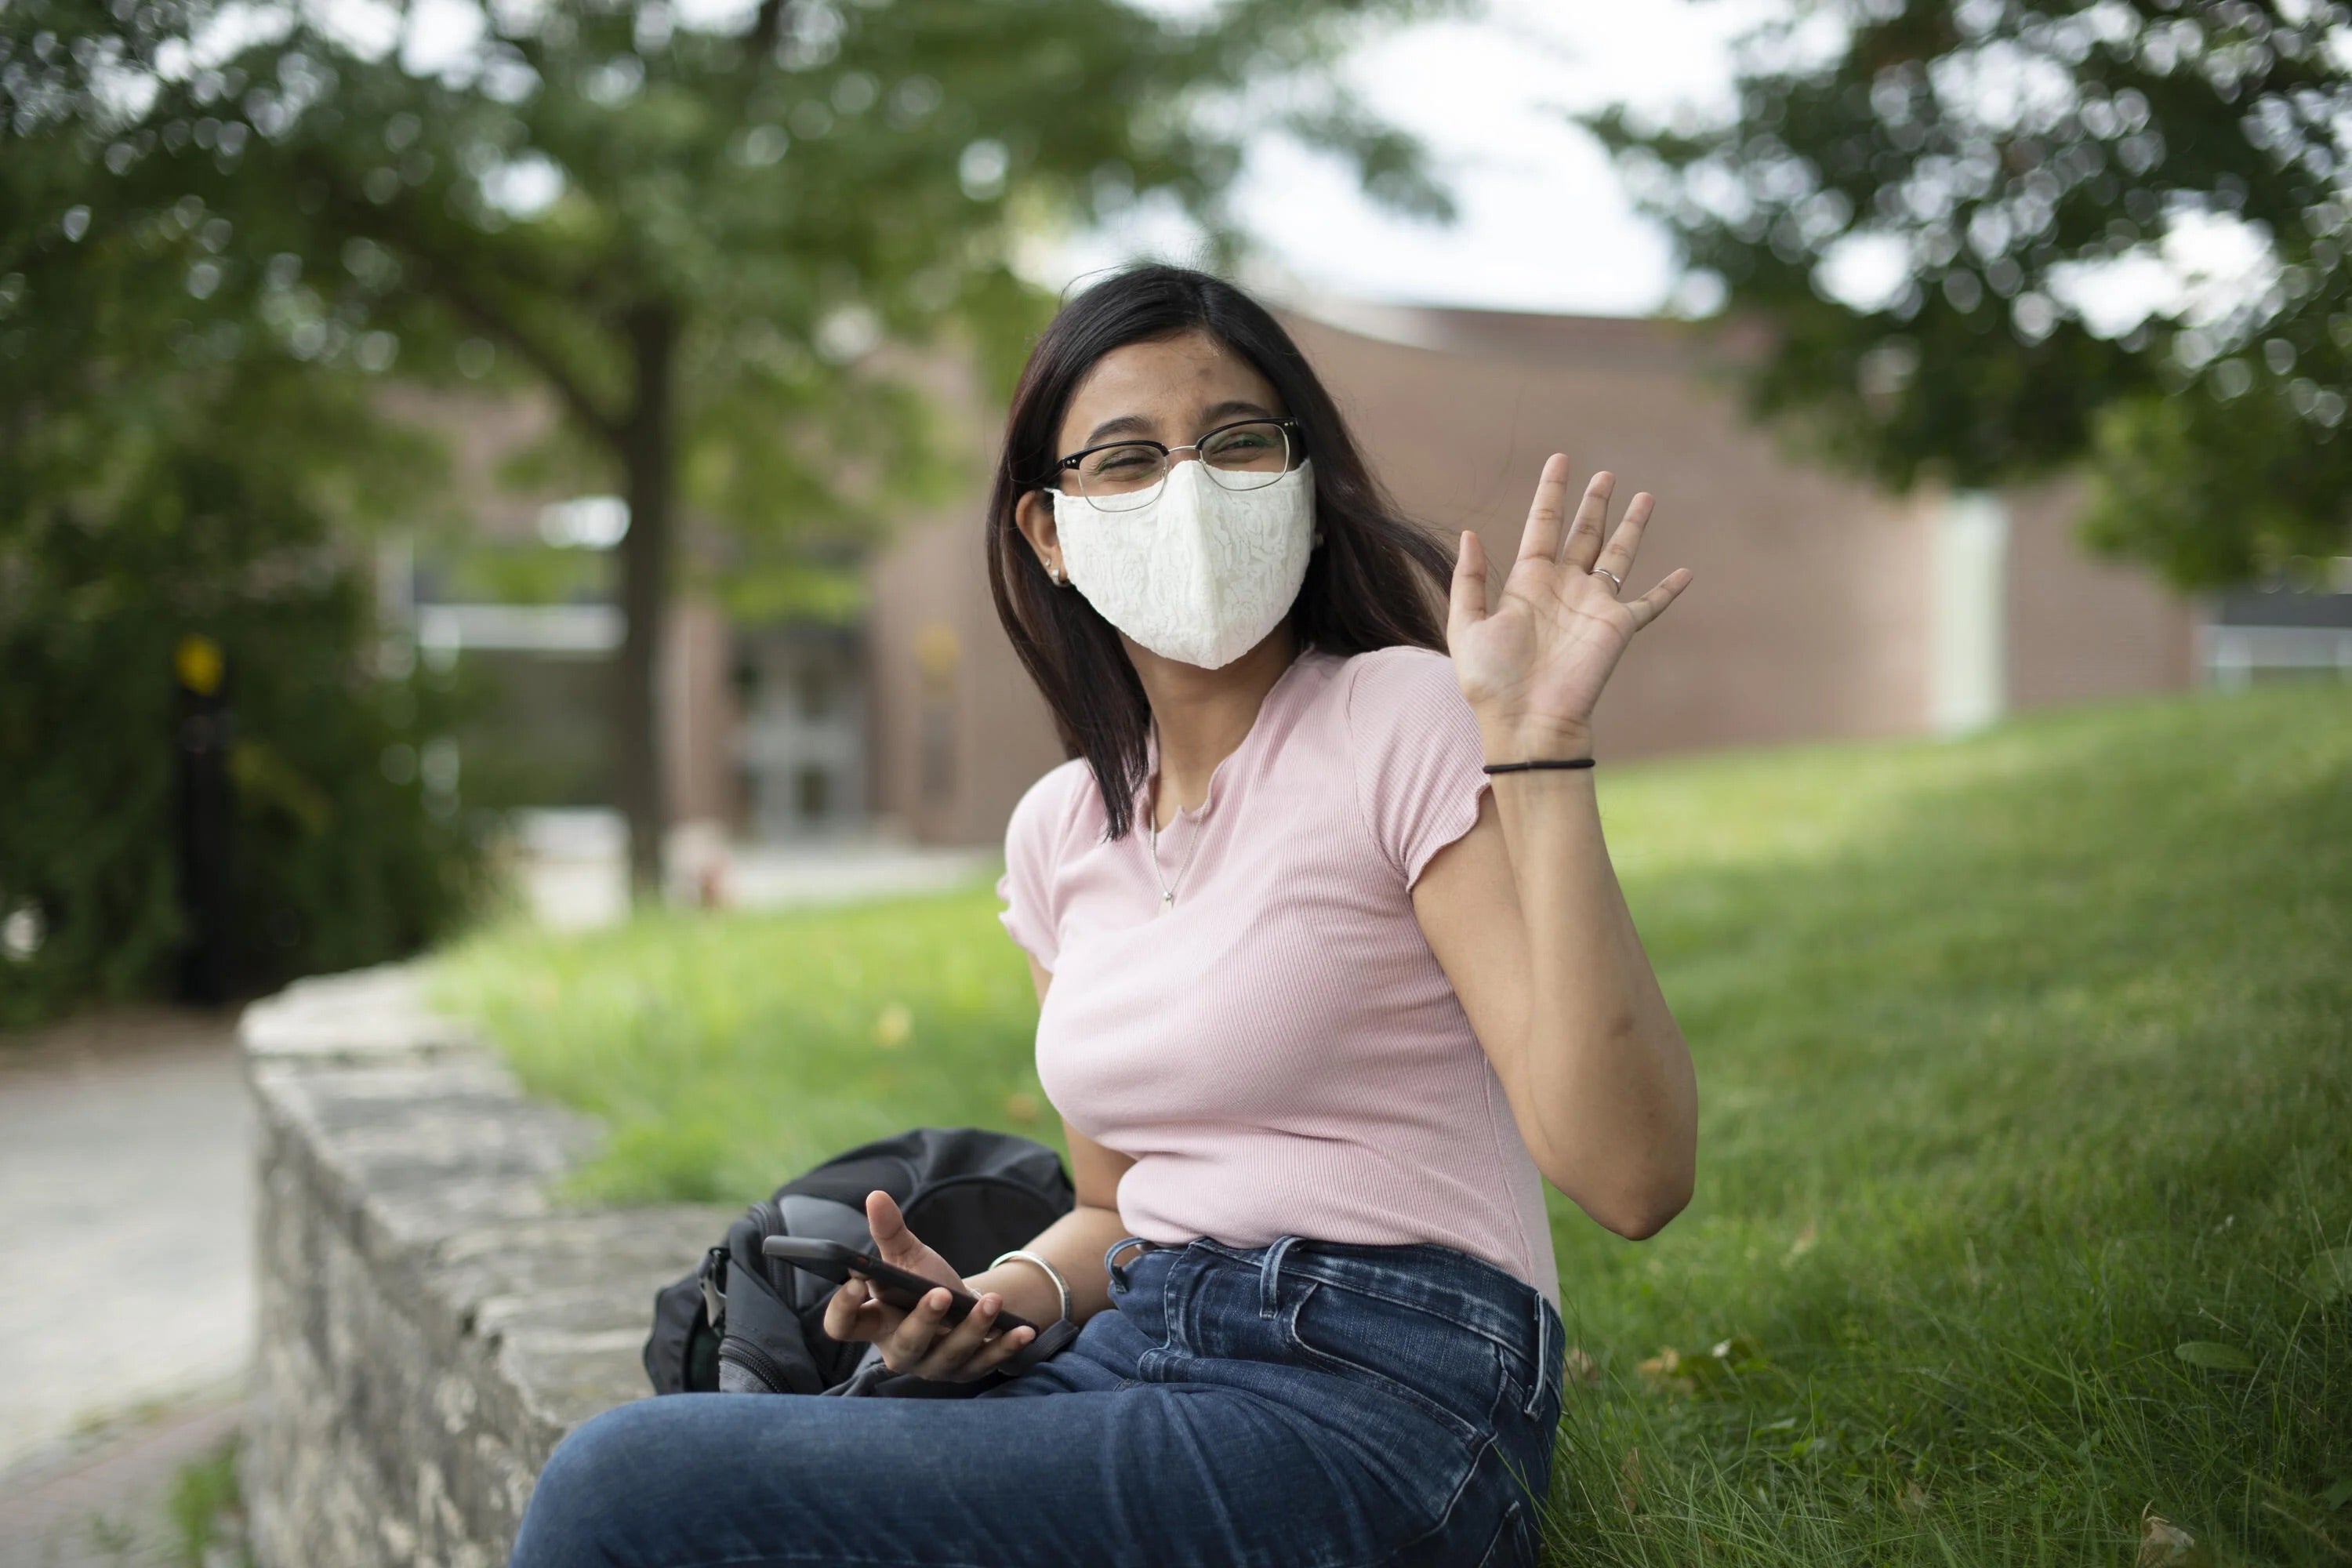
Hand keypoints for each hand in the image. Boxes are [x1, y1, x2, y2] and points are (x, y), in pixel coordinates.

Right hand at [818, 1191, 1038, 1380]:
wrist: (961, 1307)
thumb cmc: (923, 1281)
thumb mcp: (907, 1256)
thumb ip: (889, 1231)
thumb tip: (875, 1196)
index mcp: (876, 1323)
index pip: (844, 1326)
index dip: (844, 1310)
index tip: (856, 1282)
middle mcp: (902, 1351)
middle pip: (905, 1344)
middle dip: (923, 1321)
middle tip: (940, 1293)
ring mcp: (936, 1365)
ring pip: (951, 1354)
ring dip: (972, 1328)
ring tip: (992, 1301)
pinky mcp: (970, 1369)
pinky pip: (989, 1361)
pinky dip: (1007, 1347)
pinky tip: (1025, 1330)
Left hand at [1448, 458, 1691, 758]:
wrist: (1525, 721)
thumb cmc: (1491, 681)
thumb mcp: (1466, 626)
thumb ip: (1469, 580)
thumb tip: (1469, 534)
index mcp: (1527, 583)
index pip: (1542, 524)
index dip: (1552, 492)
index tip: (1561, 459)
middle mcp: (1564, 588)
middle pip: (1583, 534)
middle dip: (1594, 504)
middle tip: (1605, 475)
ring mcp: (1593, 606)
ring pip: (1618, 556)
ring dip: (1631, 527)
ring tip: (1644, 497)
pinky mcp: (1617, 627)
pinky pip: (1649, 604)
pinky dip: (1669, 589)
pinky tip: (1686, 572)